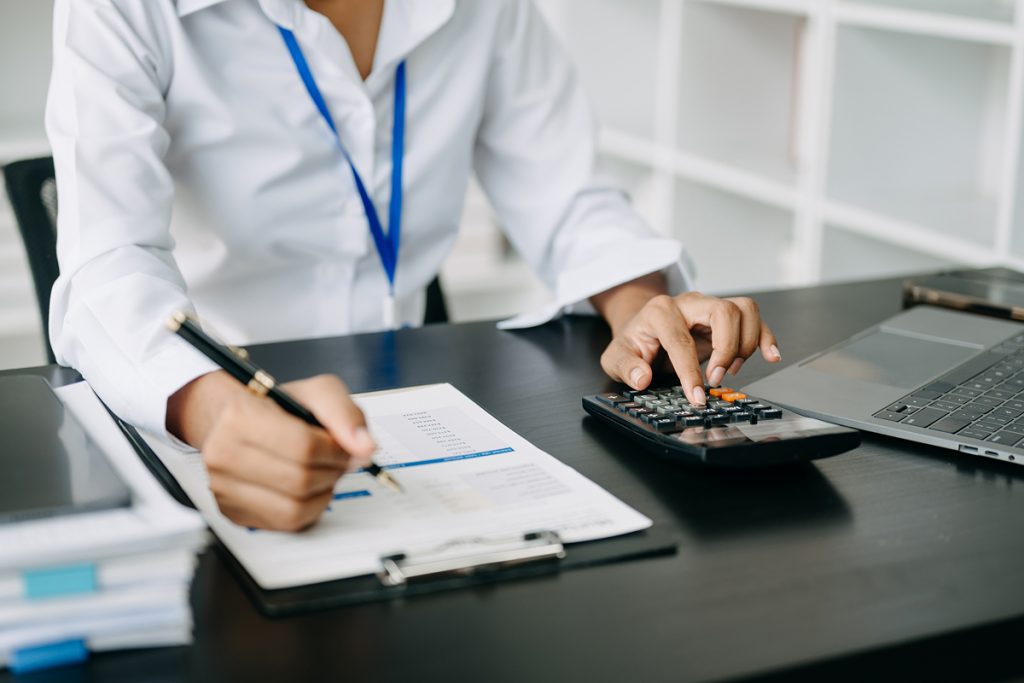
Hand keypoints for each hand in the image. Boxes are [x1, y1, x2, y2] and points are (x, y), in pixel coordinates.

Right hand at [166, 372, 375, 531]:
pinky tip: (308, 489)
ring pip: (295, 508)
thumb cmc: (278, 408)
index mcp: (240, 417)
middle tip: (337, 460)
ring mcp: (224, 488)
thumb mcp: (316, 393)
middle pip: (300, 480)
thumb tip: (365, 448)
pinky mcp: (234, 513)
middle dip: (332, 471)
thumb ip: (345, 414)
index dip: (336, 450)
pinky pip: (286, 523)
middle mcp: (222, 454)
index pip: (303, 447)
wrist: (236, 423)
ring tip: (323, 473)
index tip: (344, 446)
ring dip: (323, 492)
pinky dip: (310, 509)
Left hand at [597, 290, 780, 405]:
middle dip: (726, 349)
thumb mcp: (616, 357)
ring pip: (744, 309)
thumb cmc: (633, 342)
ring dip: (746, 343)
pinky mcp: (724, 317)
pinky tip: (770, 355)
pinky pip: (753, 317)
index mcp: (660, 312)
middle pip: (723, 312)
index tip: (696, 396)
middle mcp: (689, 303)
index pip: (681, 339)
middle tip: (716, 378)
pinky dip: (765, 336)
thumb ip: (625, 366)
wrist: (641, 328)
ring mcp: (709, 307)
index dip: (690, 371)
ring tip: (732, 369)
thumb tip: (641, 377)